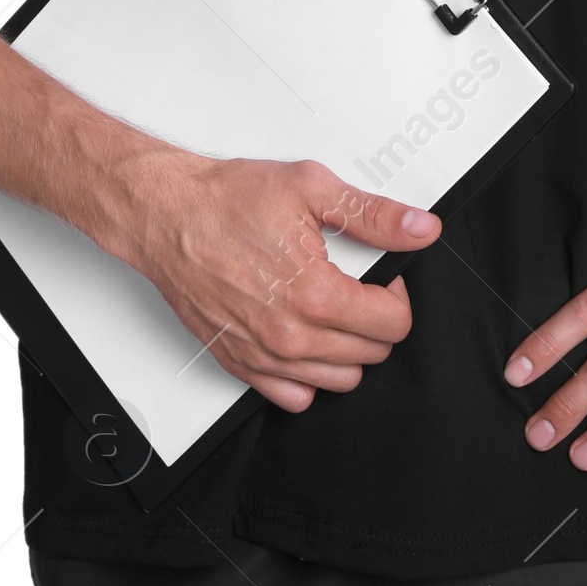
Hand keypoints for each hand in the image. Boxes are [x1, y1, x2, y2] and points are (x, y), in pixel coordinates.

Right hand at [121, 151, 440, 412]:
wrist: (167, 215)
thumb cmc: (226, 200)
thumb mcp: (310, 188)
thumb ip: (374, 215)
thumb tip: (419, 229)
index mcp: (315, 293)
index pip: (393, 325)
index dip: (396, 295)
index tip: (382, 276)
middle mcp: (291, 334)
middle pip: (371, 354)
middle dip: (375, 318)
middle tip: (354, 284)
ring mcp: (264, 355)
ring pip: (339, 380)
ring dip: (347, 348)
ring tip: (331, 308)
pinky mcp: (241, 364)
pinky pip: (295, 397)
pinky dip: (308, 374)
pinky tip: (303, 335)